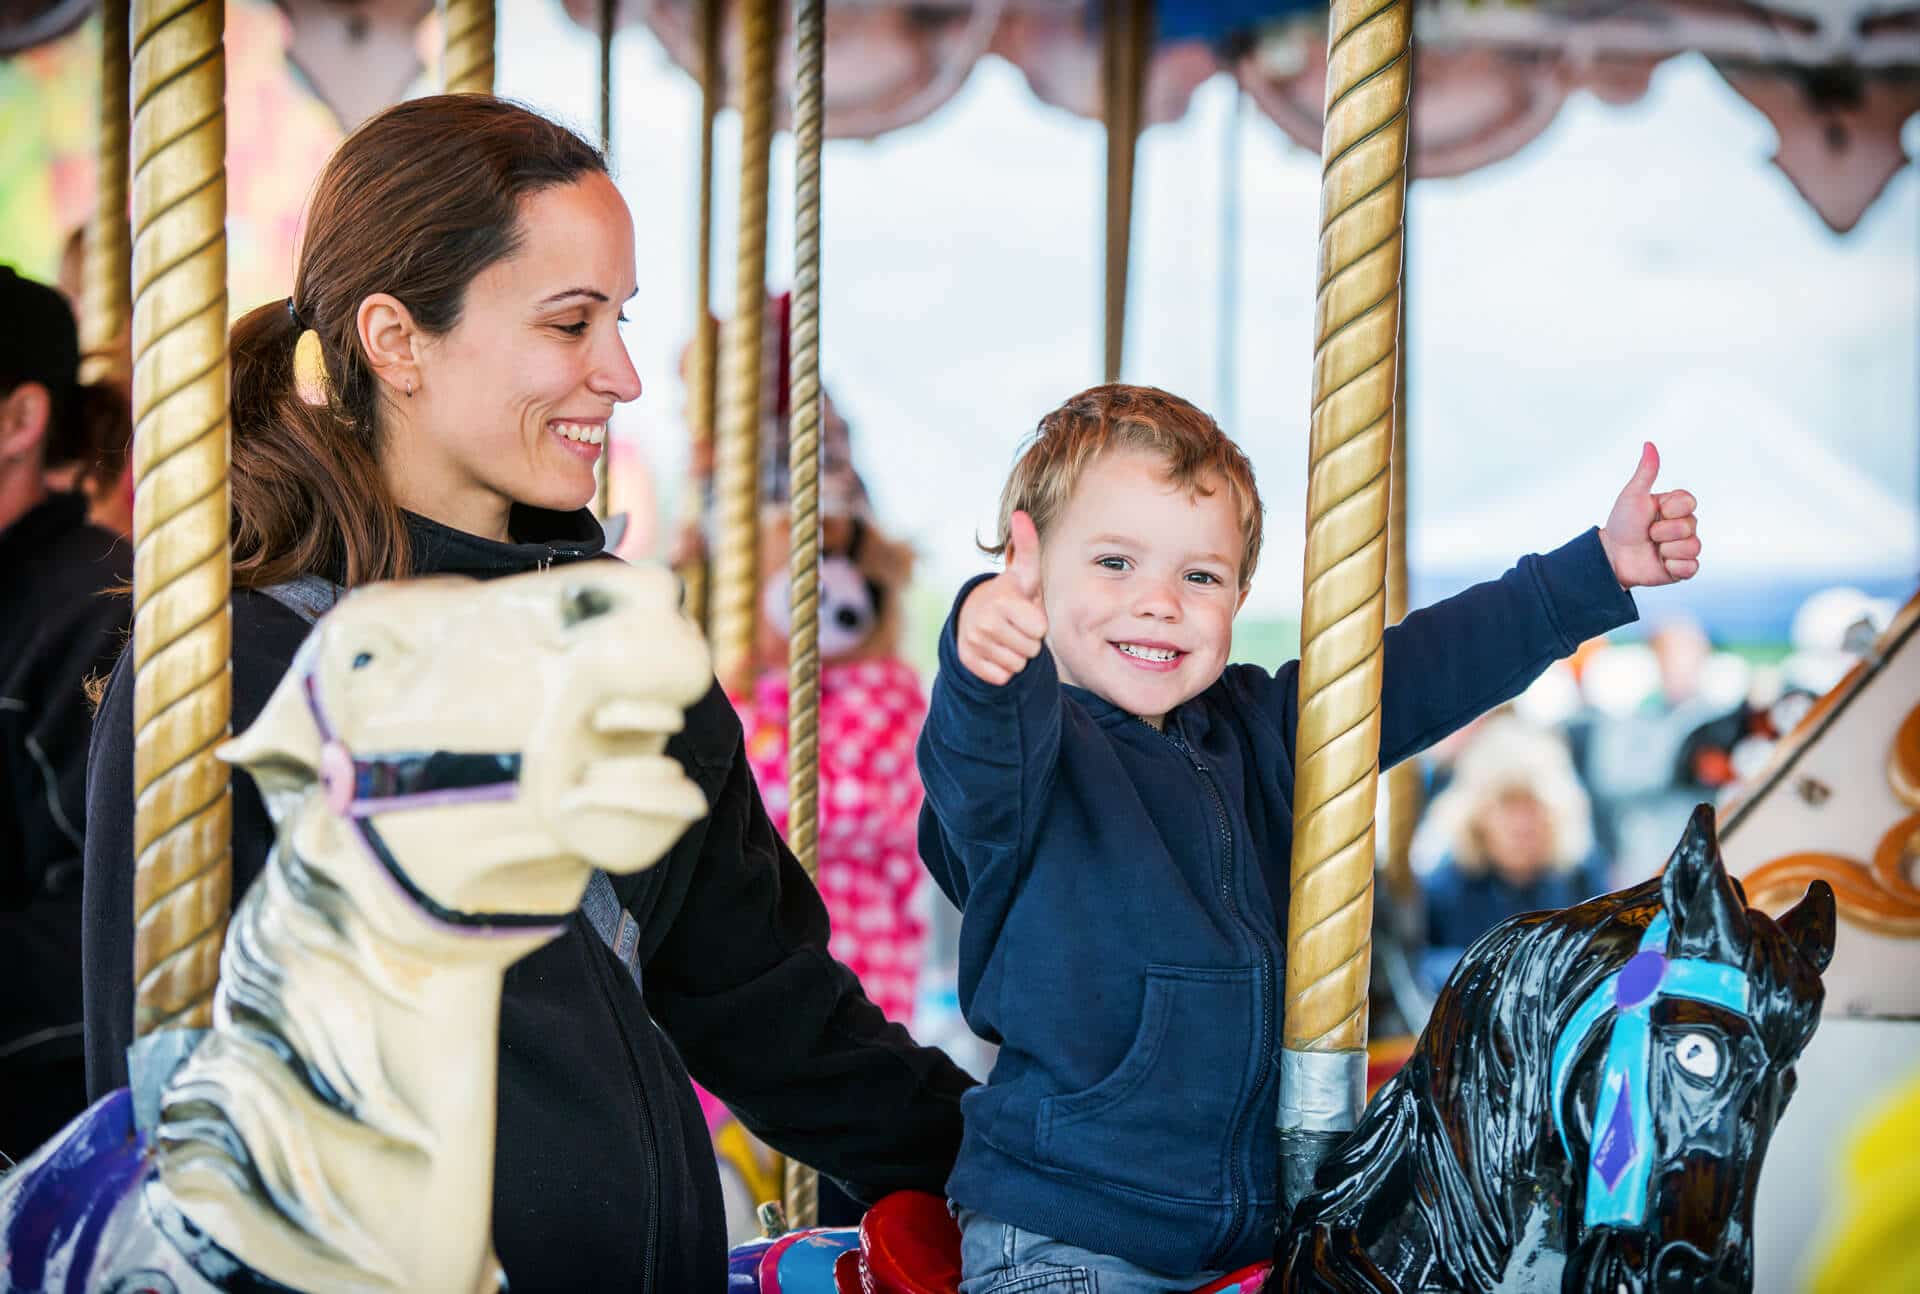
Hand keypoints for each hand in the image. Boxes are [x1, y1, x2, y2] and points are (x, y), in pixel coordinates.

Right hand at [957, 510, 1048, 684]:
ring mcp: (974, 641)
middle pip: (1031, 650)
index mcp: (1002, 599)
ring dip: (1016, 655)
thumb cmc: (1012, 596)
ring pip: (1017, 666)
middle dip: (1028, 641)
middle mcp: (984, 620)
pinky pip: (1001, 677)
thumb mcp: (1025, 573)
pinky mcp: (968, 661)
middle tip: (1016, 626)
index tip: (1025, 611)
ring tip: (1006, 637)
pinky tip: (995, 651)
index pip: (1040, 629)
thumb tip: (1020, 513)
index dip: (1038, 624)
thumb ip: (1027, 546)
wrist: (975, 616)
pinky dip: (1002, 669)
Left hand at [1598, 442, 1700, 589]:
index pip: (1689, 503)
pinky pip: (1691, 567)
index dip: (1670, 509)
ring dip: (1667, 549)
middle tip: (1648, 534)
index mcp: (1676, 507)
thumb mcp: (1633, 496)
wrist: (1612, 556)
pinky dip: (1674, 567)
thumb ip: (1646, 472)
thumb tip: (1649, 444)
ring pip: (1692, 547)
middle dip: (1663, 531)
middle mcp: (1684, 526)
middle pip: (1690, 526)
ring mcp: (1684, 547)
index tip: (1654, 511)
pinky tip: (1661, 563)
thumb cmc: (1622, 524)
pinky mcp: (1682, 568)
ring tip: (1653, 549)